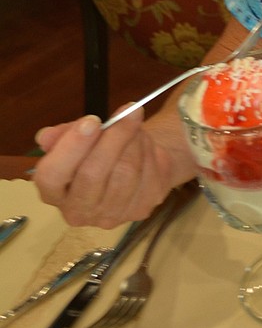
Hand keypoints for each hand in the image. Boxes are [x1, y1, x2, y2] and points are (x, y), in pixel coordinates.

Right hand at [34, 110, 191, 227]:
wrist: (138, 159)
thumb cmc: (101, 147)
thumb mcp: (81, 135)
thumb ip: (63, 134)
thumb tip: (47, 136)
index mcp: (54, 193)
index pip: (51, 176)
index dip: (71, 146)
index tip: (92, 120)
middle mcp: (77, 211)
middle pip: (91, 175)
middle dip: (112, 138)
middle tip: (126, 112)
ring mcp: (109, 216)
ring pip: (124, 172)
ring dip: (134, 140)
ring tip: (135, 123)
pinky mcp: (139, 210)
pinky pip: (146, 175)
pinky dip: (148, 151)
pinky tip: (145, 143)